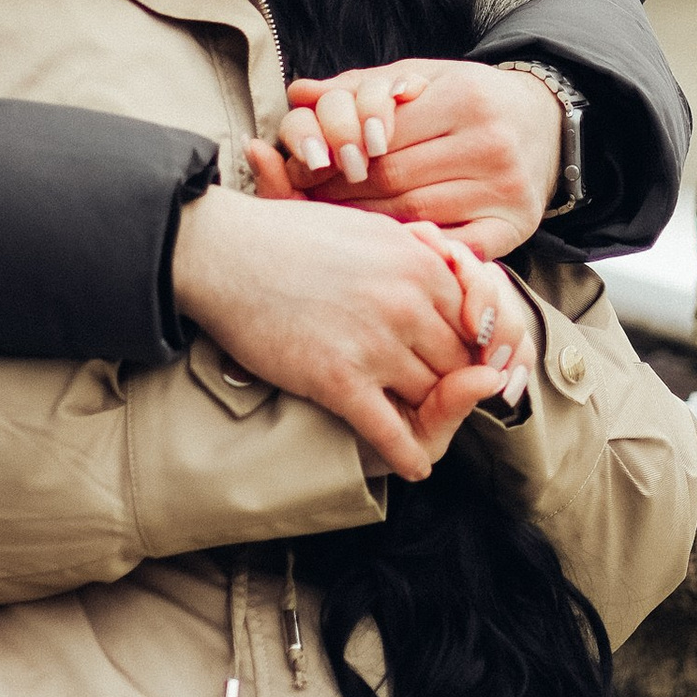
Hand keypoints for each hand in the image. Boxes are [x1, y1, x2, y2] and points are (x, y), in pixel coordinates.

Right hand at [169, 186, 497, 485]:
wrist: (224, 252)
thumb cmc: (290, 237)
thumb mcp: (371, 230)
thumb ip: (417, 256)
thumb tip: (448, 275)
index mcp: (421, 263)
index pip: (473, 321)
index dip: (468, 345)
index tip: (458, 362)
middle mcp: (408, 302)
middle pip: (458, 362)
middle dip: (451, 381)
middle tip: (439, 396)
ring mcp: (376, 343)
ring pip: (430, 396)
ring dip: (426, 414)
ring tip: (422, 426)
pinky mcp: (339, 379)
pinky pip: (391, 431)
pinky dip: (408, 455)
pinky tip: (414, 466)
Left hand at [272, 58, 564, 255]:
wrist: (545, 122)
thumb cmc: (468, 100)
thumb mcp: (422, 78)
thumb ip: (360, 87)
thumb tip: (298, 93)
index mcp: (465, 97)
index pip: (380, 137)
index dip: (335, 157)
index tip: (305, 170)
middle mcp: (490, 143)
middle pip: (393, 179)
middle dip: (342, 192)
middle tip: (309, 203)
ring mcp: (506, 189)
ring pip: (416, 216)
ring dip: (369, 225)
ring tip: (336, 226)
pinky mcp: (516, 225)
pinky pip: (454, 249)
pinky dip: (418, 251)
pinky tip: (389, 249)